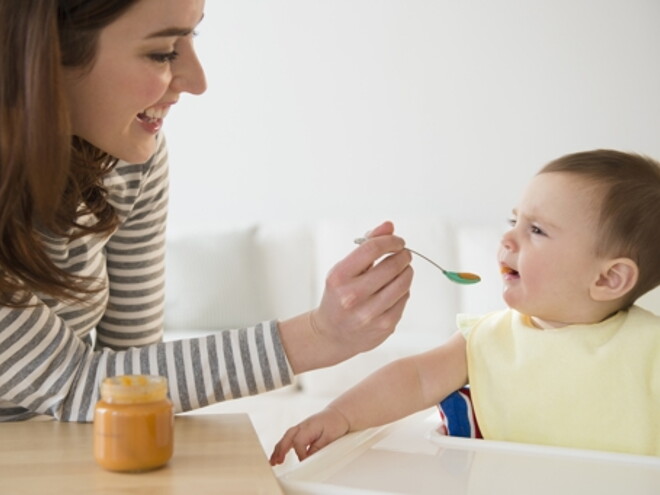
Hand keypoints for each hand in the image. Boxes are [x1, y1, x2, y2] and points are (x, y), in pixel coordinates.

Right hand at [269, 407, 350, 464]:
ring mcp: (300, 427)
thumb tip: (307, 458)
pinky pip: (289, 438)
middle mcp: (302, 426)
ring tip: (273, 462)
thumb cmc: (335, 424)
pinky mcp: (301, 431)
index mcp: (309, 426)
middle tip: (276, 462)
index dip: (300, 454)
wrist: (338, 415)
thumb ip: (317, 448)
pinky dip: (283, 446)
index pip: (299, 442)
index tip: (304, 463)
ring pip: (286, 438)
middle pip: (287, 438)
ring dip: (278, 449)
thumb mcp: (329, 437)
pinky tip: (279, 455)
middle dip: (281, 450)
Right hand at [279, 221, 411, 372]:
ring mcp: (369, 313)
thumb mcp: (345, 269)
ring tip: (403, 269)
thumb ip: (367, 245)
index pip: (372, 249)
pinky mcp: (384, 325)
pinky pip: (404, 299)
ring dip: (407, 271)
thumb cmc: (340, 295)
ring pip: (403, 283)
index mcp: (339, 276)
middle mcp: (352, 295)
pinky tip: (396, 289)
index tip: (398, 241)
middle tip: (404, 254)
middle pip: (391, 265)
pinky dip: (404, 290)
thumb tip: (389, 226)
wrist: (332, 334)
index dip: (391, 241)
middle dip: (403, 255)